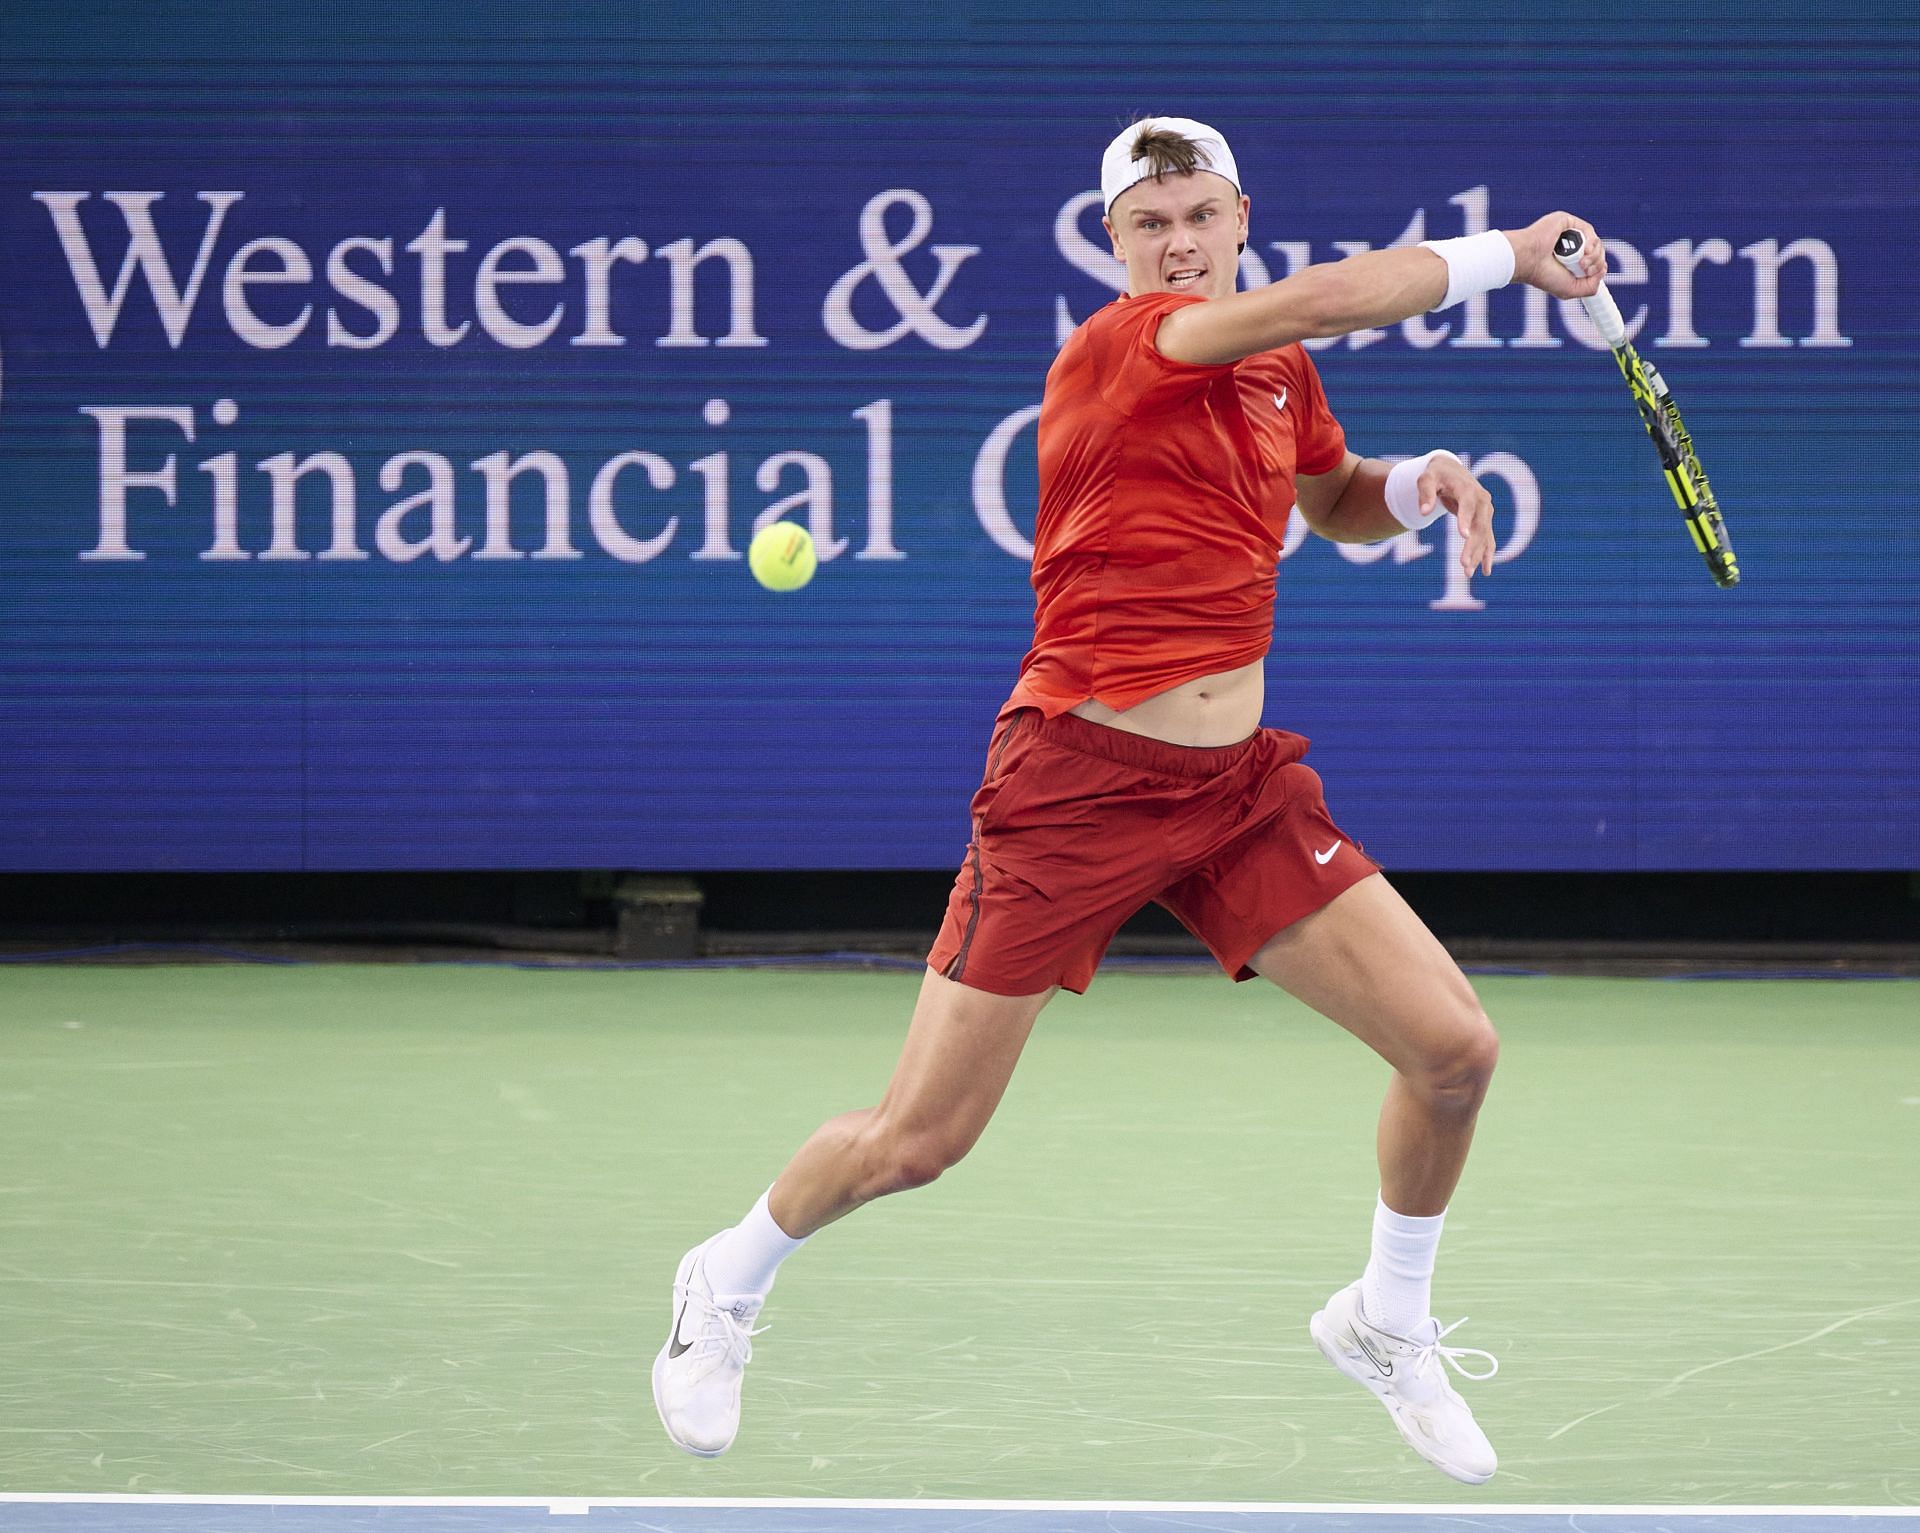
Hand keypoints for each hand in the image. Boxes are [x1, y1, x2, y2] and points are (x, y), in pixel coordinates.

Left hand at [1420, 455, 1497, 575]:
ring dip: (1479, 555)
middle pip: (1479, 525)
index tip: (1464, 536)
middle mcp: (1482, 500)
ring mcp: (1486, 512)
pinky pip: (1487, 539)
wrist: (1450, 471)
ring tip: (1468, 573)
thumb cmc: (1436, 474)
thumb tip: (1424, 512)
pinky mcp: (1484, 520)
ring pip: (1484, 535)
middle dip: (1472, 546)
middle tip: (1463, 564)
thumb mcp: (1426, 478)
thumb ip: (1425, 493)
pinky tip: (1485, 571)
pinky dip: (1486, 554)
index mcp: (1468, 489)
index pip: (1468, 506)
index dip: (1466, 520)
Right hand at [1504, 212, 1606, 299]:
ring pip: (1595, 241)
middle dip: (1597, 263)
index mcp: (1569, 261)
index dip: (1599, 267)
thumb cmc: (1544, 275)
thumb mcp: (1570, 290)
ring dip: (1595, 255)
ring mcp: (1569, 233)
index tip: (1592, 274)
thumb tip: (1603, 271)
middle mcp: (1570, 246)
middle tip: (1585, 269)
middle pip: (1598, 251)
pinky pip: (1588, 230)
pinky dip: (1591, 242)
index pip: (1593, 261)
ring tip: (1582, 263)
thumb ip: (1590, 287)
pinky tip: (1584, 251)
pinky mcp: (1568, 222)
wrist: (1530, 261)